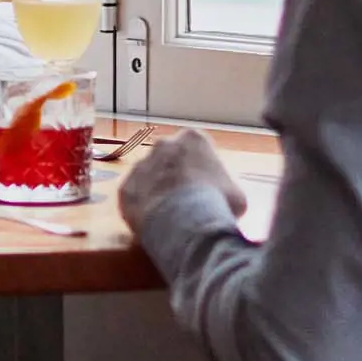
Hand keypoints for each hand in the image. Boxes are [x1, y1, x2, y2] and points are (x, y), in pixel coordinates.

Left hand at [114, 127, 246, 225]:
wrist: (184, 222)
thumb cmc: (216, 203)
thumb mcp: (236, 195)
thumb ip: (225, 188)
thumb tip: (223, 200)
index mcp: (193, 139)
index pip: (198, 149)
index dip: (204, 170)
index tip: (207, 188)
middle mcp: (163, 145)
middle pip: (170, 159)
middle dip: (176, 176)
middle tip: (187, 200)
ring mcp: (141, 164)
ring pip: (150, 177)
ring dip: (157, 191)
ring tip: (170, 215)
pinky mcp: (125, 187)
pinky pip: (136, 196)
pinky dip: (143, 208)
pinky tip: (155, 222)